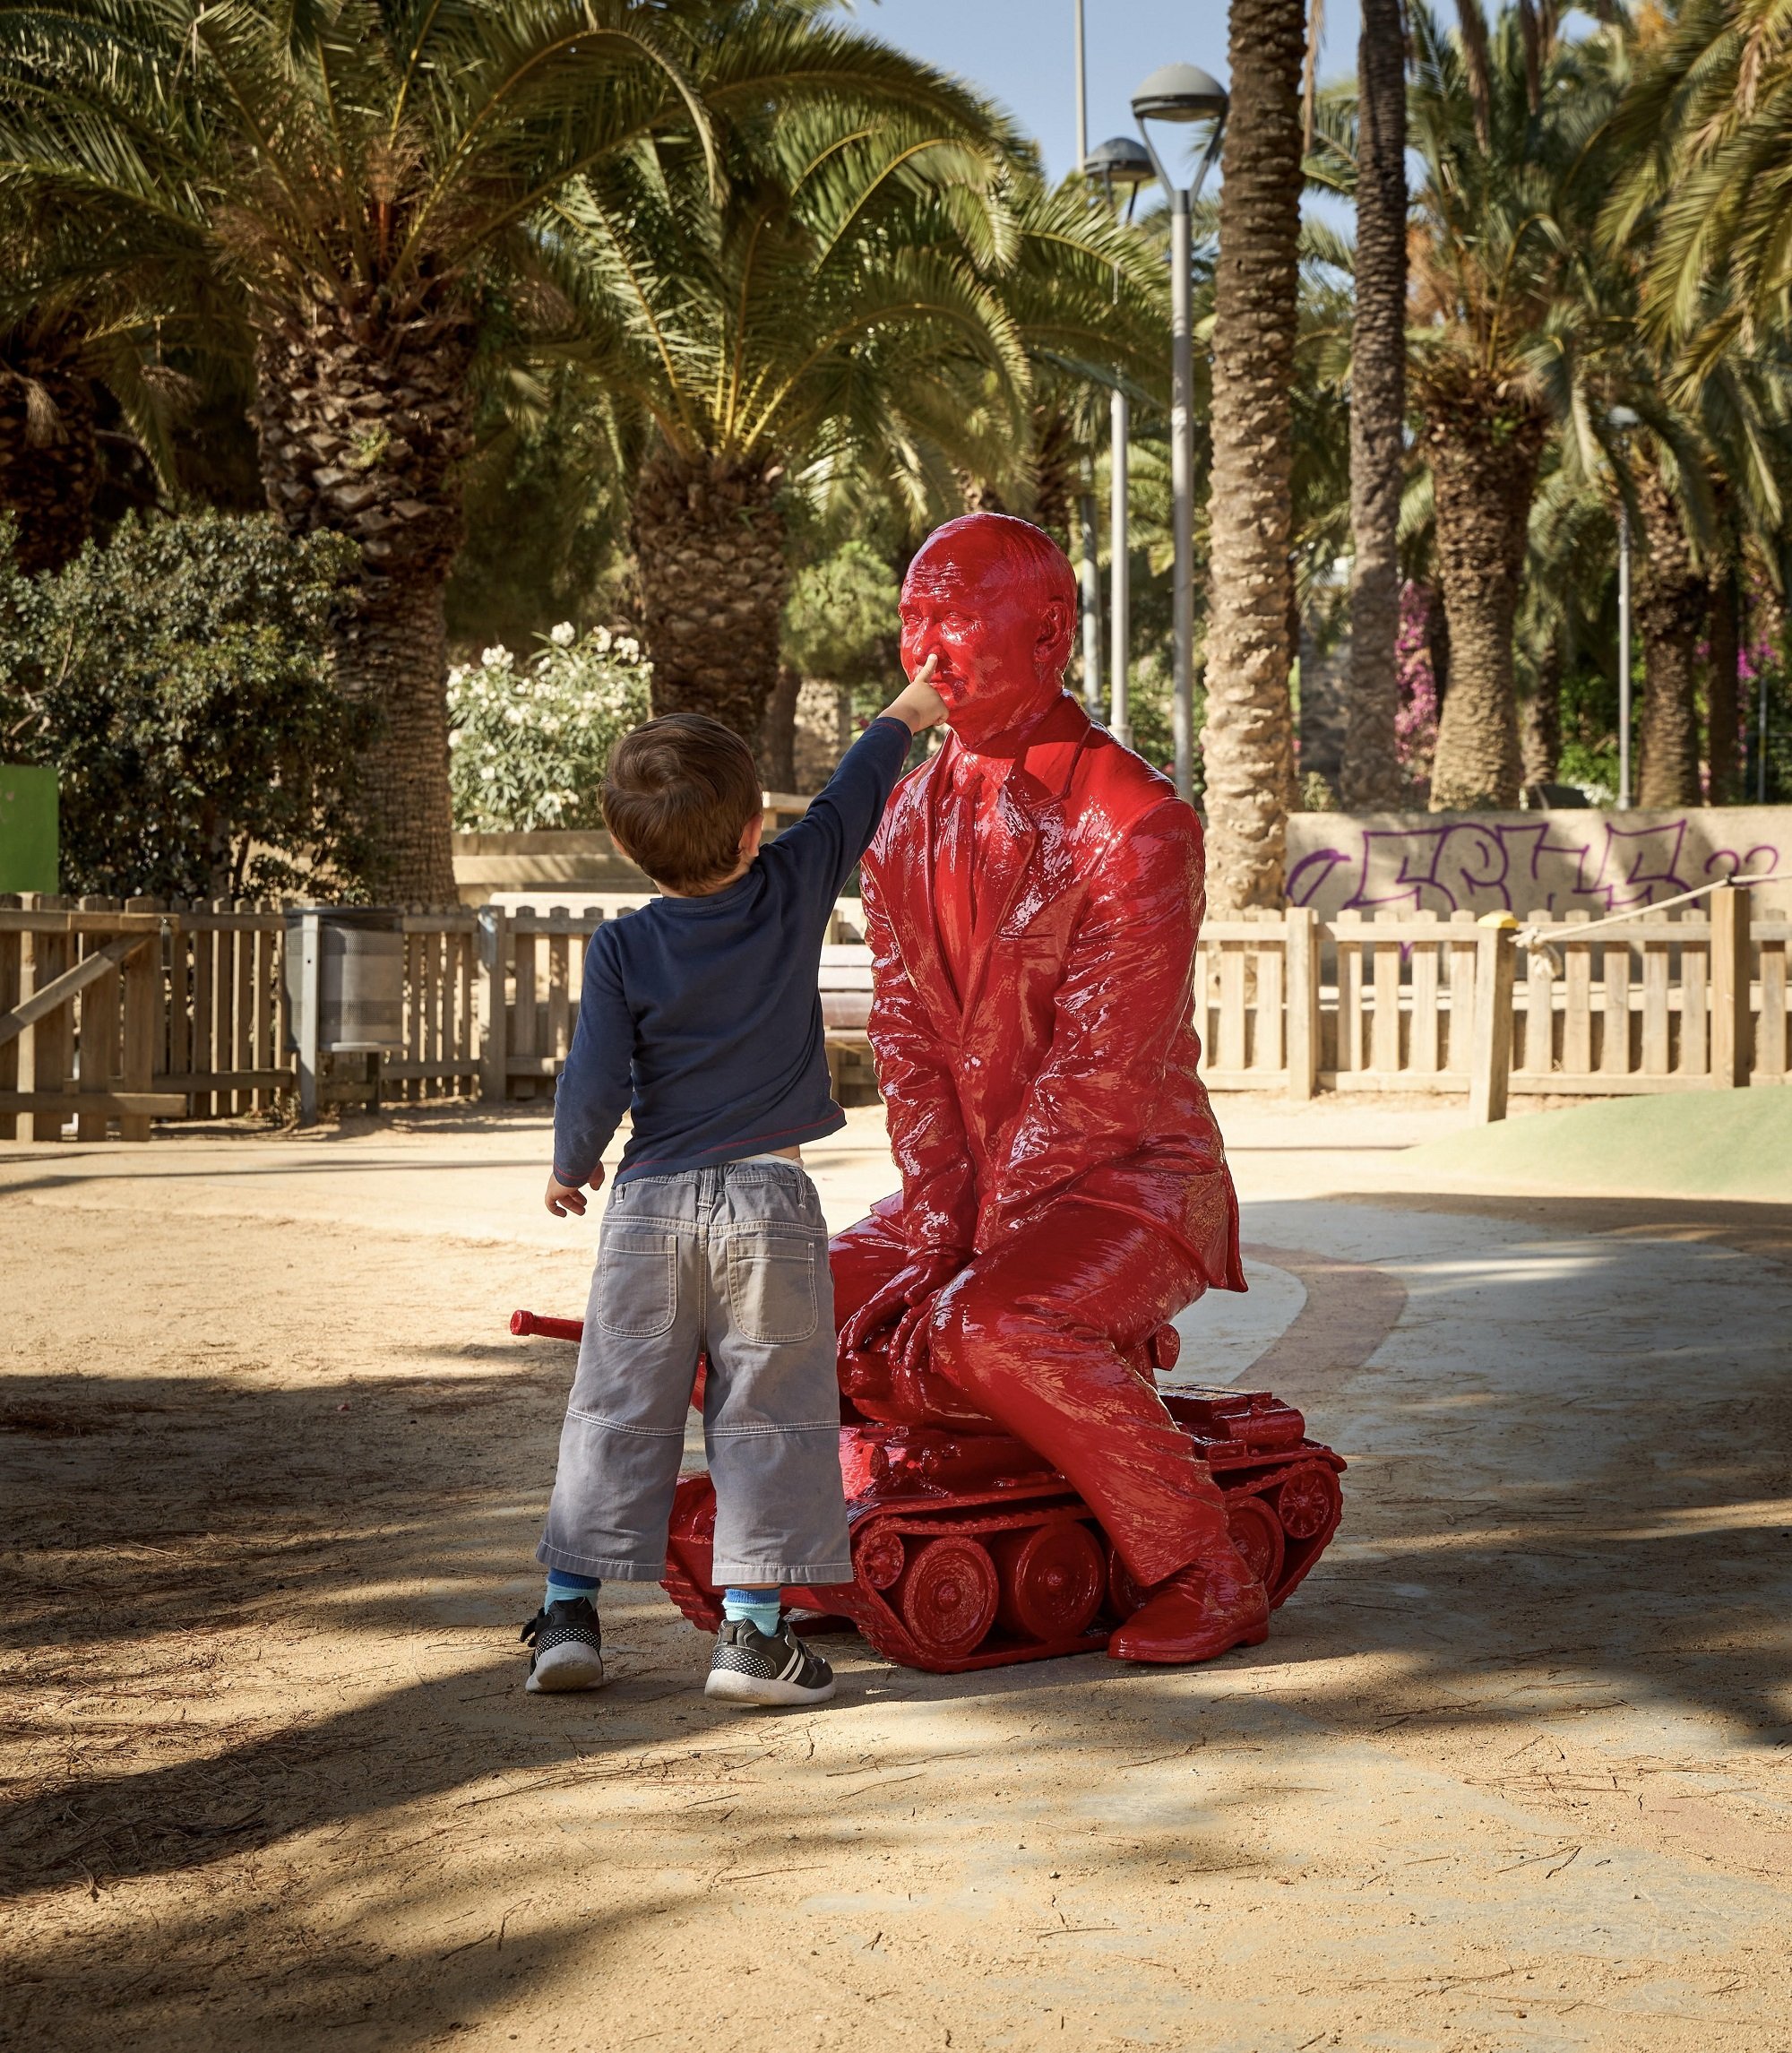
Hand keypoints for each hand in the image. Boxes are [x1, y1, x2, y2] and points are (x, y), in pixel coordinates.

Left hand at [545, 1166, 601, 1216]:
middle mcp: (562, 1178)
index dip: (579, 1193)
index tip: (585, 1200)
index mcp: (571, 1172)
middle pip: (567, 1191)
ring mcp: (555, 1184)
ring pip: (561, 1198)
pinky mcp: (551, 1191)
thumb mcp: (596, 1174)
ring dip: (571, 1205)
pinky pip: (550, 1203)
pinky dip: (555, 1210)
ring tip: (582, 1212)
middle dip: (576, 1200)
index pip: (572, 1184)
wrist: (577, 1162)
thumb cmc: (587, 1166)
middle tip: (583, 1207)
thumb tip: (595, 1187)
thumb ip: (596, 1181)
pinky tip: (563, 1214)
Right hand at [839, 1247, 964, 1360]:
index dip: (859, 1329)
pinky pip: (871, 1322)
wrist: (936, 1259)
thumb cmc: (936, 1271)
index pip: (869, 1312)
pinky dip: (861, 1333)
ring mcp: (884, 1303)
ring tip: (840, 1353)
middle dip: (847, 1335)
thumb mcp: (932, 1278)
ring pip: (862, 1320)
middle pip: (859, 1318)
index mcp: (890, 1294)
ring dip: (850, 1335)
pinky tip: (857, 1347)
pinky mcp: (889, 1308)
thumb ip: (921, 1288)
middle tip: (837, 1354)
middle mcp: (883, 1299)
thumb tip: (908, 1299)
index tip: (850, 1344)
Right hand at [882, 653, 946, 733]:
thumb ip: (915, 702)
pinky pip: (943, 717)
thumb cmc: (898, 715)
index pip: (925, 673)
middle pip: (933, 703)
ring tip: (918, 716)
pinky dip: (936, 721)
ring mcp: (936, 695)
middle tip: (915, 713)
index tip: (934, 656)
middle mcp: (928, 688)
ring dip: (929, 716)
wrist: (901, 717)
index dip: (930, 664)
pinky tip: (926, 719)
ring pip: (938, 711)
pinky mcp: (941, 705)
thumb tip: (919, 715)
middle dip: (927, 710)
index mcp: (917, 685)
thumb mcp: (905, 703)